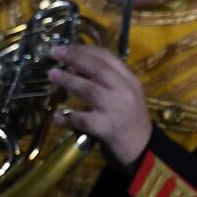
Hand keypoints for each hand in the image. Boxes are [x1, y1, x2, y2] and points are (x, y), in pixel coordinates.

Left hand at [49, 44, 151, 167]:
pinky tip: (57, 117)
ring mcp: (117, 110)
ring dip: (69, 81)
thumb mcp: (124, 94)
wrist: (143, 149)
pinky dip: (67, 118)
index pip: (108, 58)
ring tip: (52, 75)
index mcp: (130, 81)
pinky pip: (83, 120)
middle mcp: (126, 92)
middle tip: (56, 53)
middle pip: (99, 69)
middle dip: (76, 59)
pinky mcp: (108, 129)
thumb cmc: (129, 119)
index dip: (85, 50)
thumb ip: (105, 80)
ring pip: (90, 90)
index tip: (67, 47)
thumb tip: (73, 66)